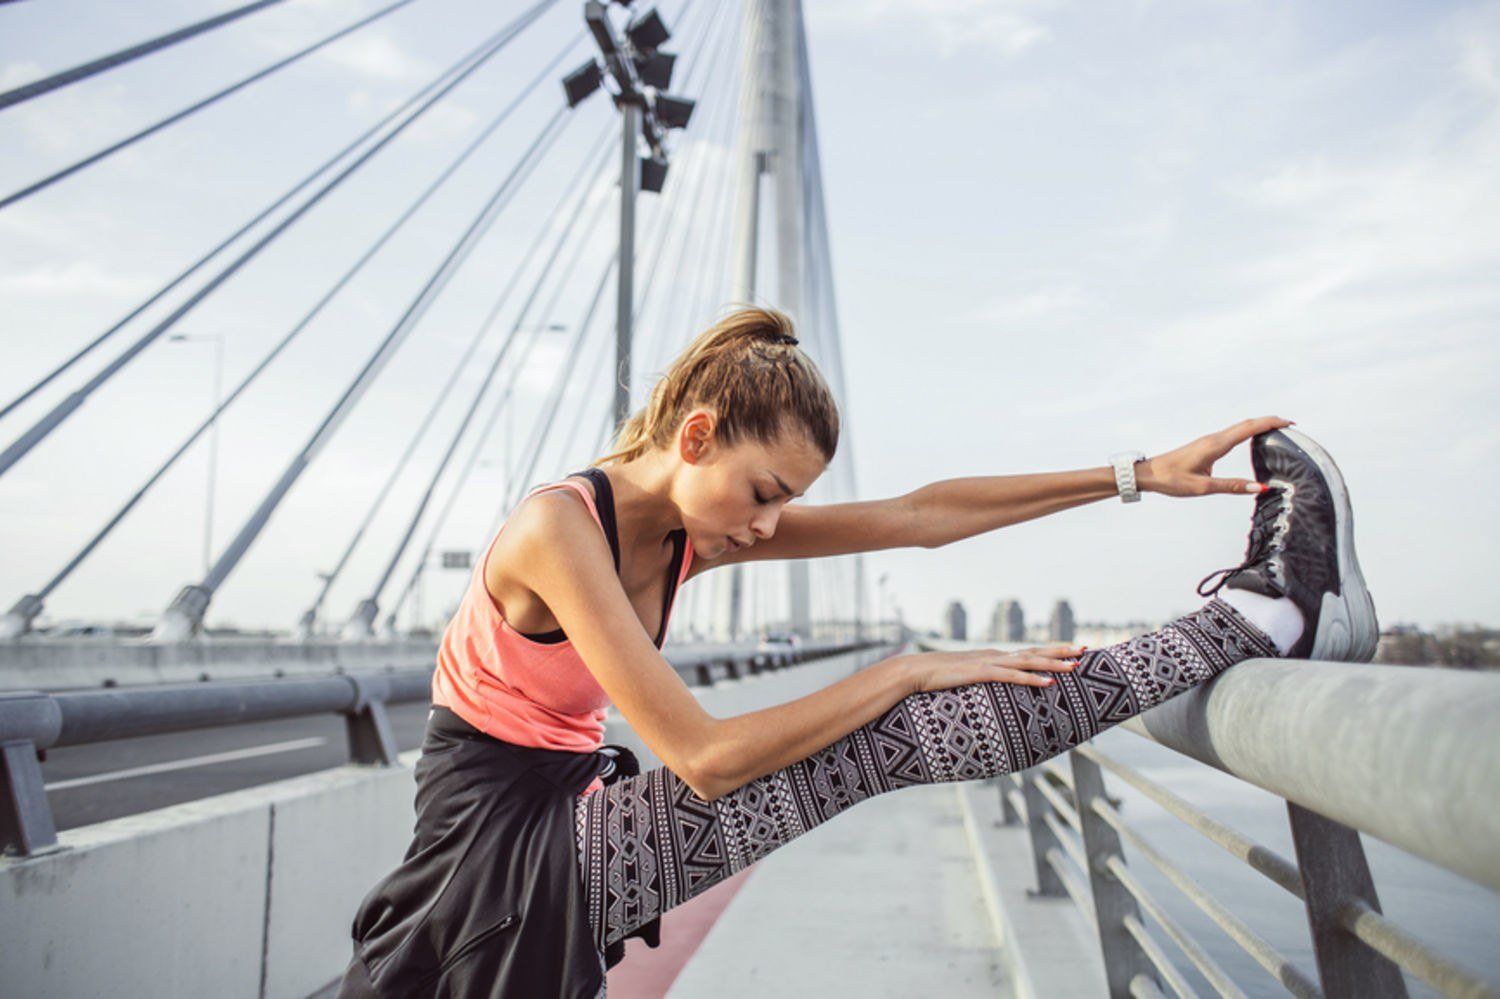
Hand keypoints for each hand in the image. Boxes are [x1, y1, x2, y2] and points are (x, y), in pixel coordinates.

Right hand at [900, 644, 1083, 694]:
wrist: (915, 671)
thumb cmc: (937, 676)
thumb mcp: (964, 677)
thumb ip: (978, 678)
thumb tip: (988, 684)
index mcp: (993, 656)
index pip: (1028, 652)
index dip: (1050, 651)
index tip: (1071, 650)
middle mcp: (995, 655)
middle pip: (1035, 652)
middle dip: (1060, 651)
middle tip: (1084, 649)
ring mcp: (989, 663)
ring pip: (1028, 662)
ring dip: (1053, 663)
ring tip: (1075, 665)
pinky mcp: (981, 672)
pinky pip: (1012, 676)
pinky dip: (1031, 679)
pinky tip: (1048, 682)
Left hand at [1136, 415, 1293, 497]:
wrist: (1149, 473)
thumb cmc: (1172, 479)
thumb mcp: (1203, 487)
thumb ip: (1232, 486)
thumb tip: (1259, 487)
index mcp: (1216, 445)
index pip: (1249, 429)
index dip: (1270, 423)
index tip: (1289, 423)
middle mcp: (1214, 439)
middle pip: (1246, 424)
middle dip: (1269, 422)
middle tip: (1289, 425)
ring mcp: (1209, 440)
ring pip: (1239, 427)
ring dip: (1258, 425)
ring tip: (1276, 429)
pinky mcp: (1205, 445)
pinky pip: (1231, 433)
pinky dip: (1246, 431)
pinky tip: (1250, 437)